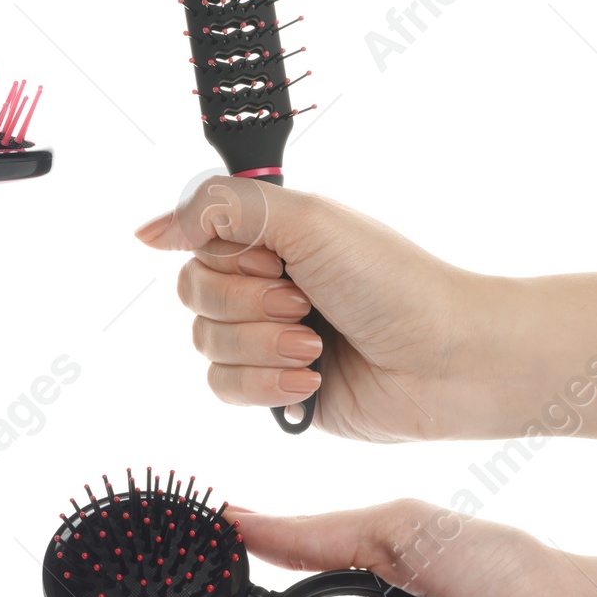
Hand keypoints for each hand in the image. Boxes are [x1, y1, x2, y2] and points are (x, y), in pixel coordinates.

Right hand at [135, 178, 485, 438]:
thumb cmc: (393, 280)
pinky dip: (265, 384)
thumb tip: (148, 229)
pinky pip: (224, 389)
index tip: (271, 257)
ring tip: (316, 343)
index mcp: (269, 235)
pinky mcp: (275, 388)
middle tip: (304, 301)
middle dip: (247, 302)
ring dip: (261, 345)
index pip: (195, 237)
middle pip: (191, 291)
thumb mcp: (307, 218)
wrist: (448, 359)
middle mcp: (262, 282)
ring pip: (205, 343)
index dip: (227, 253)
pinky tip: (313, 378)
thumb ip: (220, 207)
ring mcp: (267, 336)